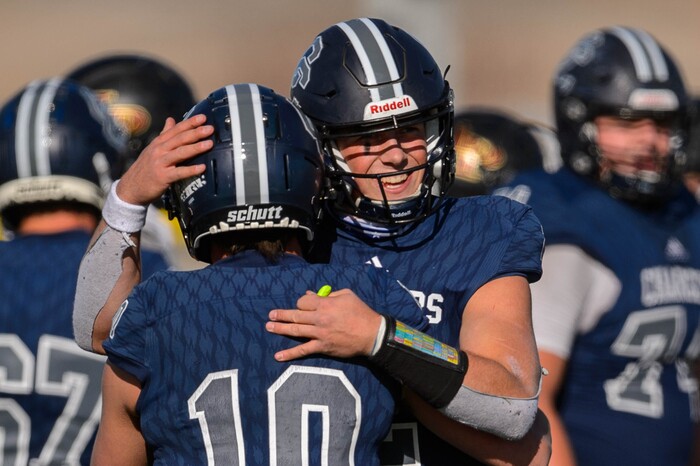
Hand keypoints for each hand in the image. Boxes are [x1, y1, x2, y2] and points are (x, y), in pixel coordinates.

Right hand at [116, 115, 213, 204]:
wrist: (131, 187)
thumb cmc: (146, 168)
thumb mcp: (153, 148)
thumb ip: (164, 134)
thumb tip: (171, 119)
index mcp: (159, 143)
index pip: (176, 130)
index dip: (190, 123)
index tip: (203, 117)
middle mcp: (159, 150)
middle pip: (180, 139)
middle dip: (195, 132)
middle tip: (210, 128)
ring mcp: (160, 163)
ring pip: (180, 153)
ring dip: (195, 147)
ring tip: (209, 144)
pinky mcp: (162, 177)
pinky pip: (179, 172)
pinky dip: (190, 170)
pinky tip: (202, 168)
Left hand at [266, 289, 382, 360]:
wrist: (372, 334)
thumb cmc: (361, 312)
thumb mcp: (347, 295)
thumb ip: (329, 294)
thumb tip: (311, 294)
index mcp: (326, 304)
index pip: (304, 301)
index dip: (301, 302)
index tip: (302, 305)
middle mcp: (320, 318)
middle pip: (296, 315)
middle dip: (281, 314)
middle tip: (271, 315)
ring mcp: (320, 334)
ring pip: (296, 331)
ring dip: (280, 328)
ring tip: (268, 327)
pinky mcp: (322, 347)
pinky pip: (303, 350)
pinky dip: (290, 353)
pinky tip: (278, 356)